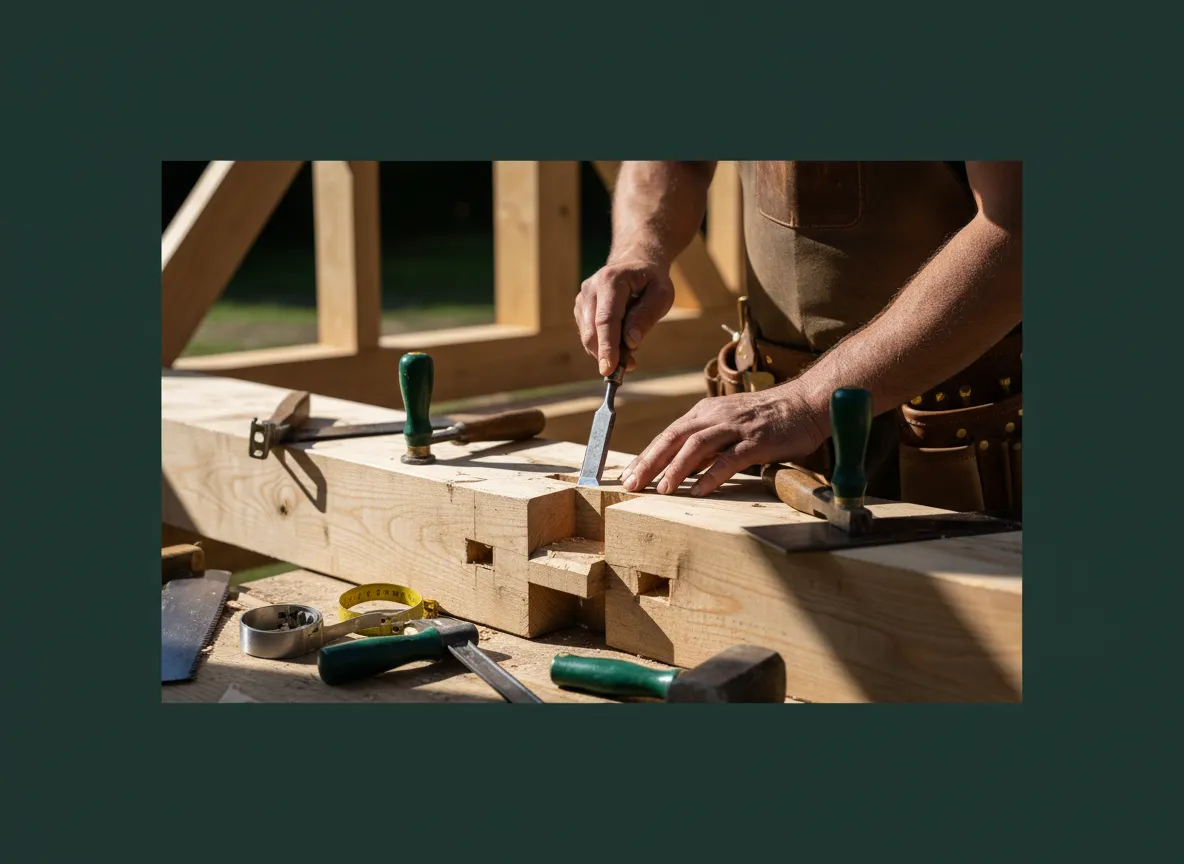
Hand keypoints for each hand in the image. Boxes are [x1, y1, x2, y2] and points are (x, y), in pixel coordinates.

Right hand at [575, 258, 674, 375]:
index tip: (608, 369)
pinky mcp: (580, 309)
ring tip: (630, 351)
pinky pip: (588, 335)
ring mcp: (582, 299)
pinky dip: (603, 345)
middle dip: (607, 354)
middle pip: (592, 331)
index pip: (606, 319)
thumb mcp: (661, 295)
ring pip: (587, 336)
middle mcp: (590, 289)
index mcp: (611, 281)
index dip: (607, 346)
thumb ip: (646, 316)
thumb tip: (631, 341)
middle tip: (629, 366)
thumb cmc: (651, 280)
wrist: (635, 262)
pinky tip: (620, 342)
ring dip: (606, 351)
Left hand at [620, 386, 826, 496]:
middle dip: (650, 462)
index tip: (628, 476)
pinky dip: (712, 475)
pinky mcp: (757, 440)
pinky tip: (699, 491)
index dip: (646, 455)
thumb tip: (678, 468)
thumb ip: (705, 444)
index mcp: (705, 412)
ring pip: (697, 445)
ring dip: (677, 468)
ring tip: (662, 489)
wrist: (805, 403)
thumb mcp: (728, 425)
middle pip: (674, 437)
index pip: (668, 434)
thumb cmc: (766, 420)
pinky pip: (730, 458)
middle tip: (632, 485)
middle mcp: (715, 416)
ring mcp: (736, 427)